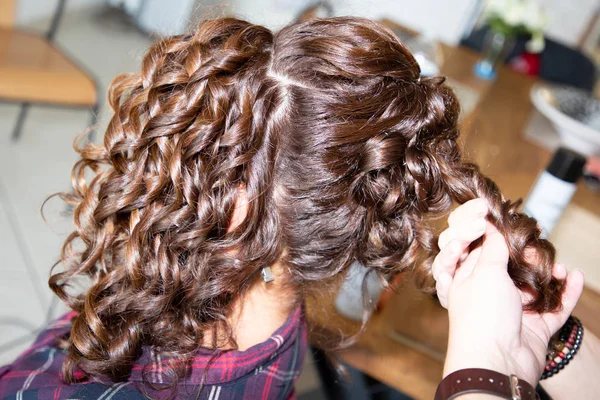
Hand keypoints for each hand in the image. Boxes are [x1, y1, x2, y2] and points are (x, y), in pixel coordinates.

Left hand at [432, 199, 584, 385]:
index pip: (473, 248)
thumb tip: (490, 228)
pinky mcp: (533, 327)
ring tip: (554, 264)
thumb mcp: (484, 271)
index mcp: (466, 278)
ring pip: (533, 284)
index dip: (482, 231)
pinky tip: (573, 277)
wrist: (495, 363)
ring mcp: (512, 310)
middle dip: (523, 252)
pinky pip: (553, 306)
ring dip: (547, 272)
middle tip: (535, 239)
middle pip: (507, 264)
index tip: (493, 213)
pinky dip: (564, 293)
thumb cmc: (482, 315)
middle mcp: (488, 292)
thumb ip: (491, 248)